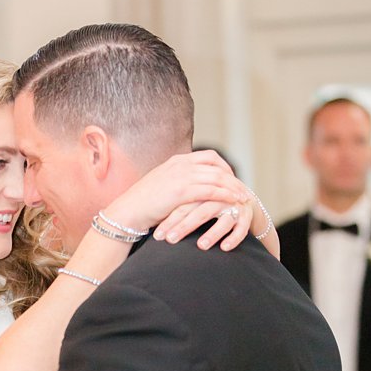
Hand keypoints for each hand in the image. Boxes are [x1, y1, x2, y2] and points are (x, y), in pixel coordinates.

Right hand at [107, 150, 245, 238]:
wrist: (126, 212)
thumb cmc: (141, 205)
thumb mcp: (161, 186)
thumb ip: (176, 181)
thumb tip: (189, 188)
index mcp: (176, 161)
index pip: (208, 157)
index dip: (224, 167)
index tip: (231, 180)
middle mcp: (180, 164)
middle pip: (216, 166)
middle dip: (233, 178)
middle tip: (243, 190)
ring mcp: (181, 176)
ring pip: (217, 177)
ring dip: (233, 187)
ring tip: (244, 198)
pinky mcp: (181, 190)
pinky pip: (211, 190)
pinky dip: (226, 195)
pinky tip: (234, 202)